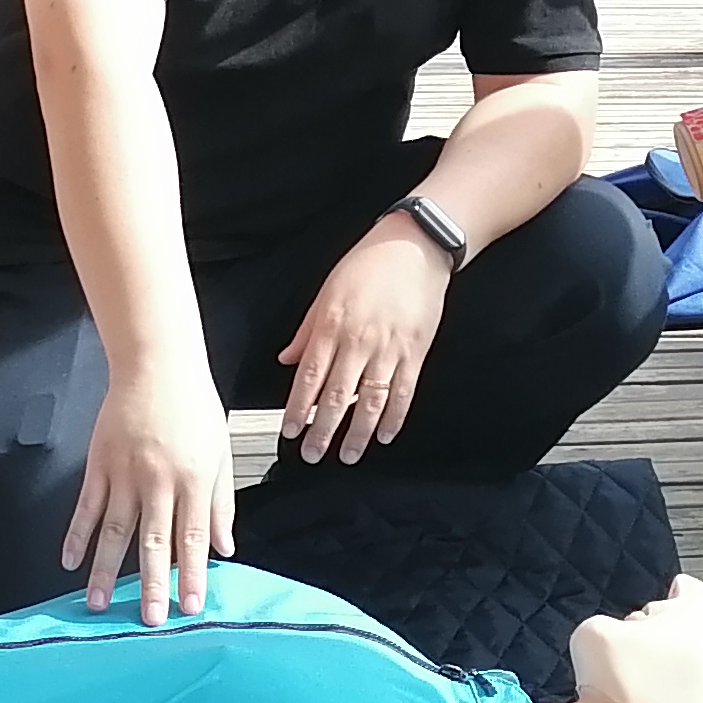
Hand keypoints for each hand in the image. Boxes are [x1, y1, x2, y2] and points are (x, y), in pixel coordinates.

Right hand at [63, 367, 236, 622]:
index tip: (190, 607)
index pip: (193, 537)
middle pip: (154, 541)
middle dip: (152, 584)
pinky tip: (69, 561)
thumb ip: (220, 503)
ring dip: (106, 570)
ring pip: (114, 530)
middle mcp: (158, 480)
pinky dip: (76, 534)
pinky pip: (86, 506)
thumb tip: (225, 548)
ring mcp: (124, 472)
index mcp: (193, 479)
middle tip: (149, 620)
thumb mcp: (219, 453)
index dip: (191, 574)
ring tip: (98, 604)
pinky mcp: (99, 463)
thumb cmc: (195, 406)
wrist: (157, 363)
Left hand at [276, 223, 453, 462]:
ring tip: (348, 455)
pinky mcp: (415, 352)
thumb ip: (307, 330)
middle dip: (322, 430)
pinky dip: (394, 417)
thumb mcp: (327, 292)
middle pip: (337, 396)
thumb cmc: (369, 264)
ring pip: (370, 401)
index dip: (297, 409)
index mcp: (332, 326)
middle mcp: (359, 342)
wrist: (415, 247)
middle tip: (312, 454)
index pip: (308, 377)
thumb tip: (286, 359)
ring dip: (358, 433)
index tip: (289, 431)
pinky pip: (404, 392)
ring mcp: (389, 349)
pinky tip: (384, 434)